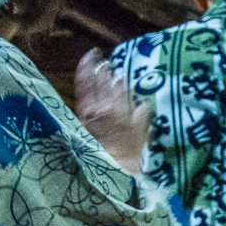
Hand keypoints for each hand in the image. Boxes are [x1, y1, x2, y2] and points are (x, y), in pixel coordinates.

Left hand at [73, 49, 151, 172]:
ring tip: (90, 61)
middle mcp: (100, 106)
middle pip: (98, 82)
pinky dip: (82, 84)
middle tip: (98, 55)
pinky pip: (81, 95)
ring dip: (87, 72)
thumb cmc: (131, 154)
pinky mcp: (81, 119)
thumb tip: (143, 103)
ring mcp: (89, 112)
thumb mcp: (143, 134)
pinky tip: (83, 79)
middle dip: (98, 68)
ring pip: (86, 86)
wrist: (109, 170)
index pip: (114, 84)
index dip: (112, 72)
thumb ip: (142, 116)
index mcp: (117, 108)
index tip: (112, 61)